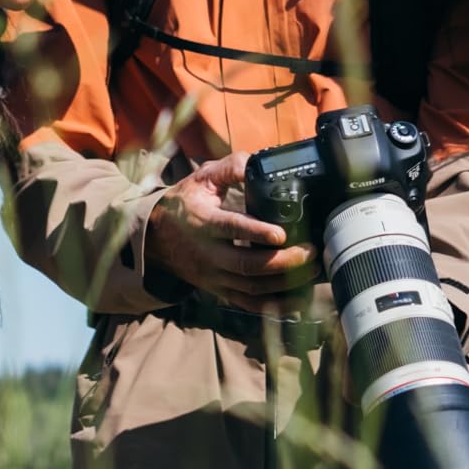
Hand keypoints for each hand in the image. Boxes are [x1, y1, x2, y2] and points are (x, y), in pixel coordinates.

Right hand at [145, 154, 317, 309]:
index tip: (281, 234)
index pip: (230, 229)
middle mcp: (208, 253)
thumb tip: (258, 162)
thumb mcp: (202, 178)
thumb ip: (230, 168)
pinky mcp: (220, 291)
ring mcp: (214, 276)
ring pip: (251, 288)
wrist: (156, 237)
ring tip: (311, 269)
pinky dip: (275, 306)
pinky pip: (249, 304)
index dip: (256, 232)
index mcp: (203, 221)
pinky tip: (298, 299)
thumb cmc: (185, 204)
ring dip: (285, 282)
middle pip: (247, 265)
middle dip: (283, 261)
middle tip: (310, 251)